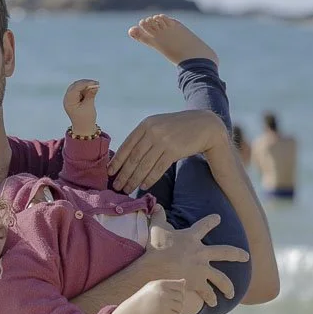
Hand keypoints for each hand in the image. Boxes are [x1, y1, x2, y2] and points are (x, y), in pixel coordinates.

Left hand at [63, 79, 98, 135]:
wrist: (83, 128)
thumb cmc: (85, 119)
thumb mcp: (89, 106)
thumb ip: (91, 95)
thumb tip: (95, 85)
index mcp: (69, 101)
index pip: (75, 88)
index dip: (85, 83)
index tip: (95, 83)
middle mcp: (67, 99)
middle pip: (75, 86)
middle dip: (85, 83)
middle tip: (96, 84)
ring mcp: (70, 99)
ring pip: (77, 87)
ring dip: (86, 86)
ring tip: (95, 88)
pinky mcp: (74, 99)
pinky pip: (79, 90)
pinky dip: (85, 89)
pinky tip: (92, 90)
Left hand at [107, 109, 226, 193]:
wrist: (203, 125)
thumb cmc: (176, 128)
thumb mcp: (157, 126)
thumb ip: (143, 137)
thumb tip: (125, 157)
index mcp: (145, 125)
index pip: (127, 145)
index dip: (117, 160)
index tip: (109, 172)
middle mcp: (152, 131)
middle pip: (134, 157)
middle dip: (123, 174)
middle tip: (116, 186)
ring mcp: (163, 140)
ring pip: (144, 165)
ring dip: (134, 179)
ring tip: (127, 189)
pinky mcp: (174, 150)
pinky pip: (158, 168)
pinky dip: (149, 178)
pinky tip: (143, 186)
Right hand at [127, 279, 185, 313]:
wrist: (134, 310)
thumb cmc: (144, 297)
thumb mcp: (154, 285)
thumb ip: (170, 283)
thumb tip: (184, 281)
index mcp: (161, 284)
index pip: (180, 286)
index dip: (180, 290)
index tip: (175, 293)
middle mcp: (164, 293)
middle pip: (181, 296)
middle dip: (178, 300)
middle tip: (170, 302)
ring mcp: (165, 305)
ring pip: (180, 306)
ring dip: (176, 308)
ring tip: (168, 308)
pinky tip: (165, 312)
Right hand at [142, 214, 248, 307]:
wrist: (157, 269)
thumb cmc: (156, 249)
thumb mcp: (157, 229)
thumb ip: (158, 216)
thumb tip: (156, 204)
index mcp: (192, 237)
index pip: (205, 225)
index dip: (212, 221)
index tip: (218, 218)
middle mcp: (202, 253)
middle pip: (225, 252)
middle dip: (237, 254)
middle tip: (246, 257)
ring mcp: (201, 269)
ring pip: (221, 278)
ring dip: (228, 286)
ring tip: (232, 292)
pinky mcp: (197, 283)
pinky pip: (207, 292)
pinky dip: (210, 298)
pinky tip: (214, 303)